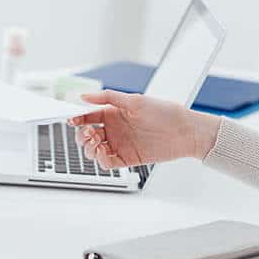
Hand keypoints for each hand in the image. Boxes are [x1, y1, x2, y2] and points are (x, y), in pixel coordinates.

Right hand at [68, 90, 220, 168]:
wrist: (185, 132)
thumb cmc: (164, 112)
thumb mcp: (134, 100)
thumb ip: (107, 98)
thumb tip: (84, 96)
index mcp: (113, 114)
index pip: (88, 117)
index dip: (78, 119)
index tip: (72, 120)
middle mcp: (114, 130)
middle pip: (87, 136)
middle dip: (82, 135)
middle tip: (89, 134)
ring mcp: (119, 145)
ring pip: (93, 150)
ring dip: (88, 148)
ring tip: (96, 143)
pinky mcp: (126, 159)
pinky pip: (106, 162)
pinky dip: (100, 159)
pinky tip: (104, 152)